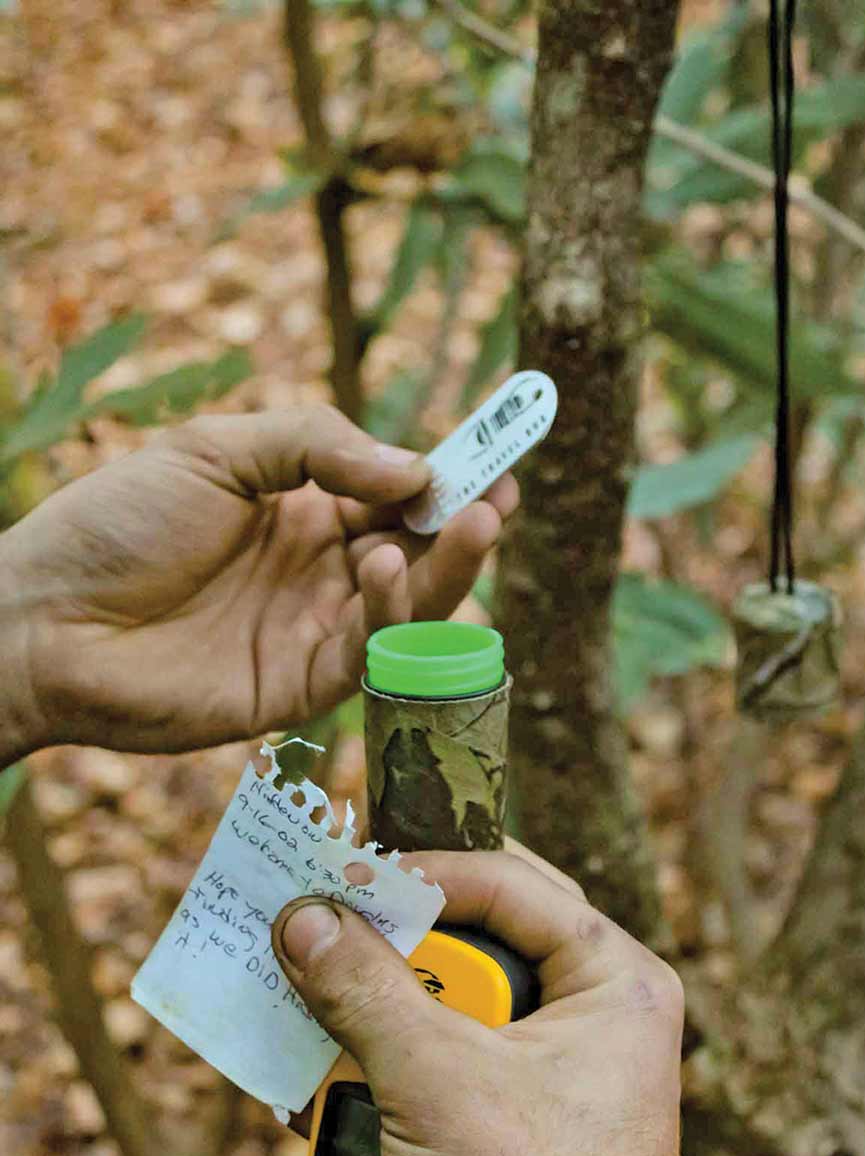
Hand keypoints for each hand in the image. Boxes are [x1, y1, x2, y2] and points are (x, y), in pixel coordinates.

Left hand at [0, 408, 515, 759]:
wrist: (45, 619)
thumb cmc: (115, 523)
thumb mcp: (214, 450)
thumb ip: (314, 445)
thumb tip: (413, 467)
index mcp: (300, 511)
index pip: (394, 492)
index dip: (445, 474)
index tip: (496, 451)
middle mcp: (317, 572)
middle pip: (416, 549)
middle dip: (464, 521)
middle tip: (503, 493)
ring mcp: (311, 631)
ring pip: (406, 605)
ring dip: (447, 566)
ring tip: (476, 521)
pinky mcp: (299, 687)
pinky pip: (367, 653)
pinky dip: (389, 612)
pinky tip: (388, 562)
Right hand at [272, 851, 681, 1155]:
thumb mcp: (434, 1083)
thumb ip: (364, 988)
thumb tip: (303, 916)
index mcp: (622, 984)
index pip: (514, 883)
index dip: (424, 871)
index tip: (347, 877)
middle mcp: (606, 1019)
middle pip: (485, 941)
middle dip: (399, 951)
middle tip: (327, 934)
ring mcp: (571, 1077)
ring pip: (462, 1009)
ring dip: (386, 1017)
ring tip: (323, 1025)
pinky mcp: (533, 1128)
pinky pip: (456, 1068)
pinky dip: (398, 1071)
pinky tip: (343, 1096)